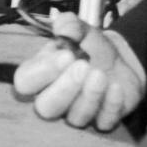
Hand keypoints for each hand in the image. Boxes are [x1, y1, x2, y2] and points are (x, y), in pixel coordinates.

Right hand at [13, 11, 144, 130]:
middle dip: (64, 88)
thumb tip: (64, 29)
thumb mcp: (79, 29)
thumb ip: (69, 24)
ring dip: (89, 95)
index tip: (66, 55)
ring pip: (74, 117)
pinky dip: (110, 105)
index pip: (25, 81)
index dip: (42, 72)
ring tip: (101, 74)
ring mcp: (76, 112)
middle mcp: (53, 97)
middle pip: (46, 108)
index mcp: (39, 74)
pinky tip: (116, 87)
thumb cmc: (90, 46)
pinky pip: (102, 122)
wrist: (120, 62)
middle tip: (83, 66)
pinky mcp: (101, 121)